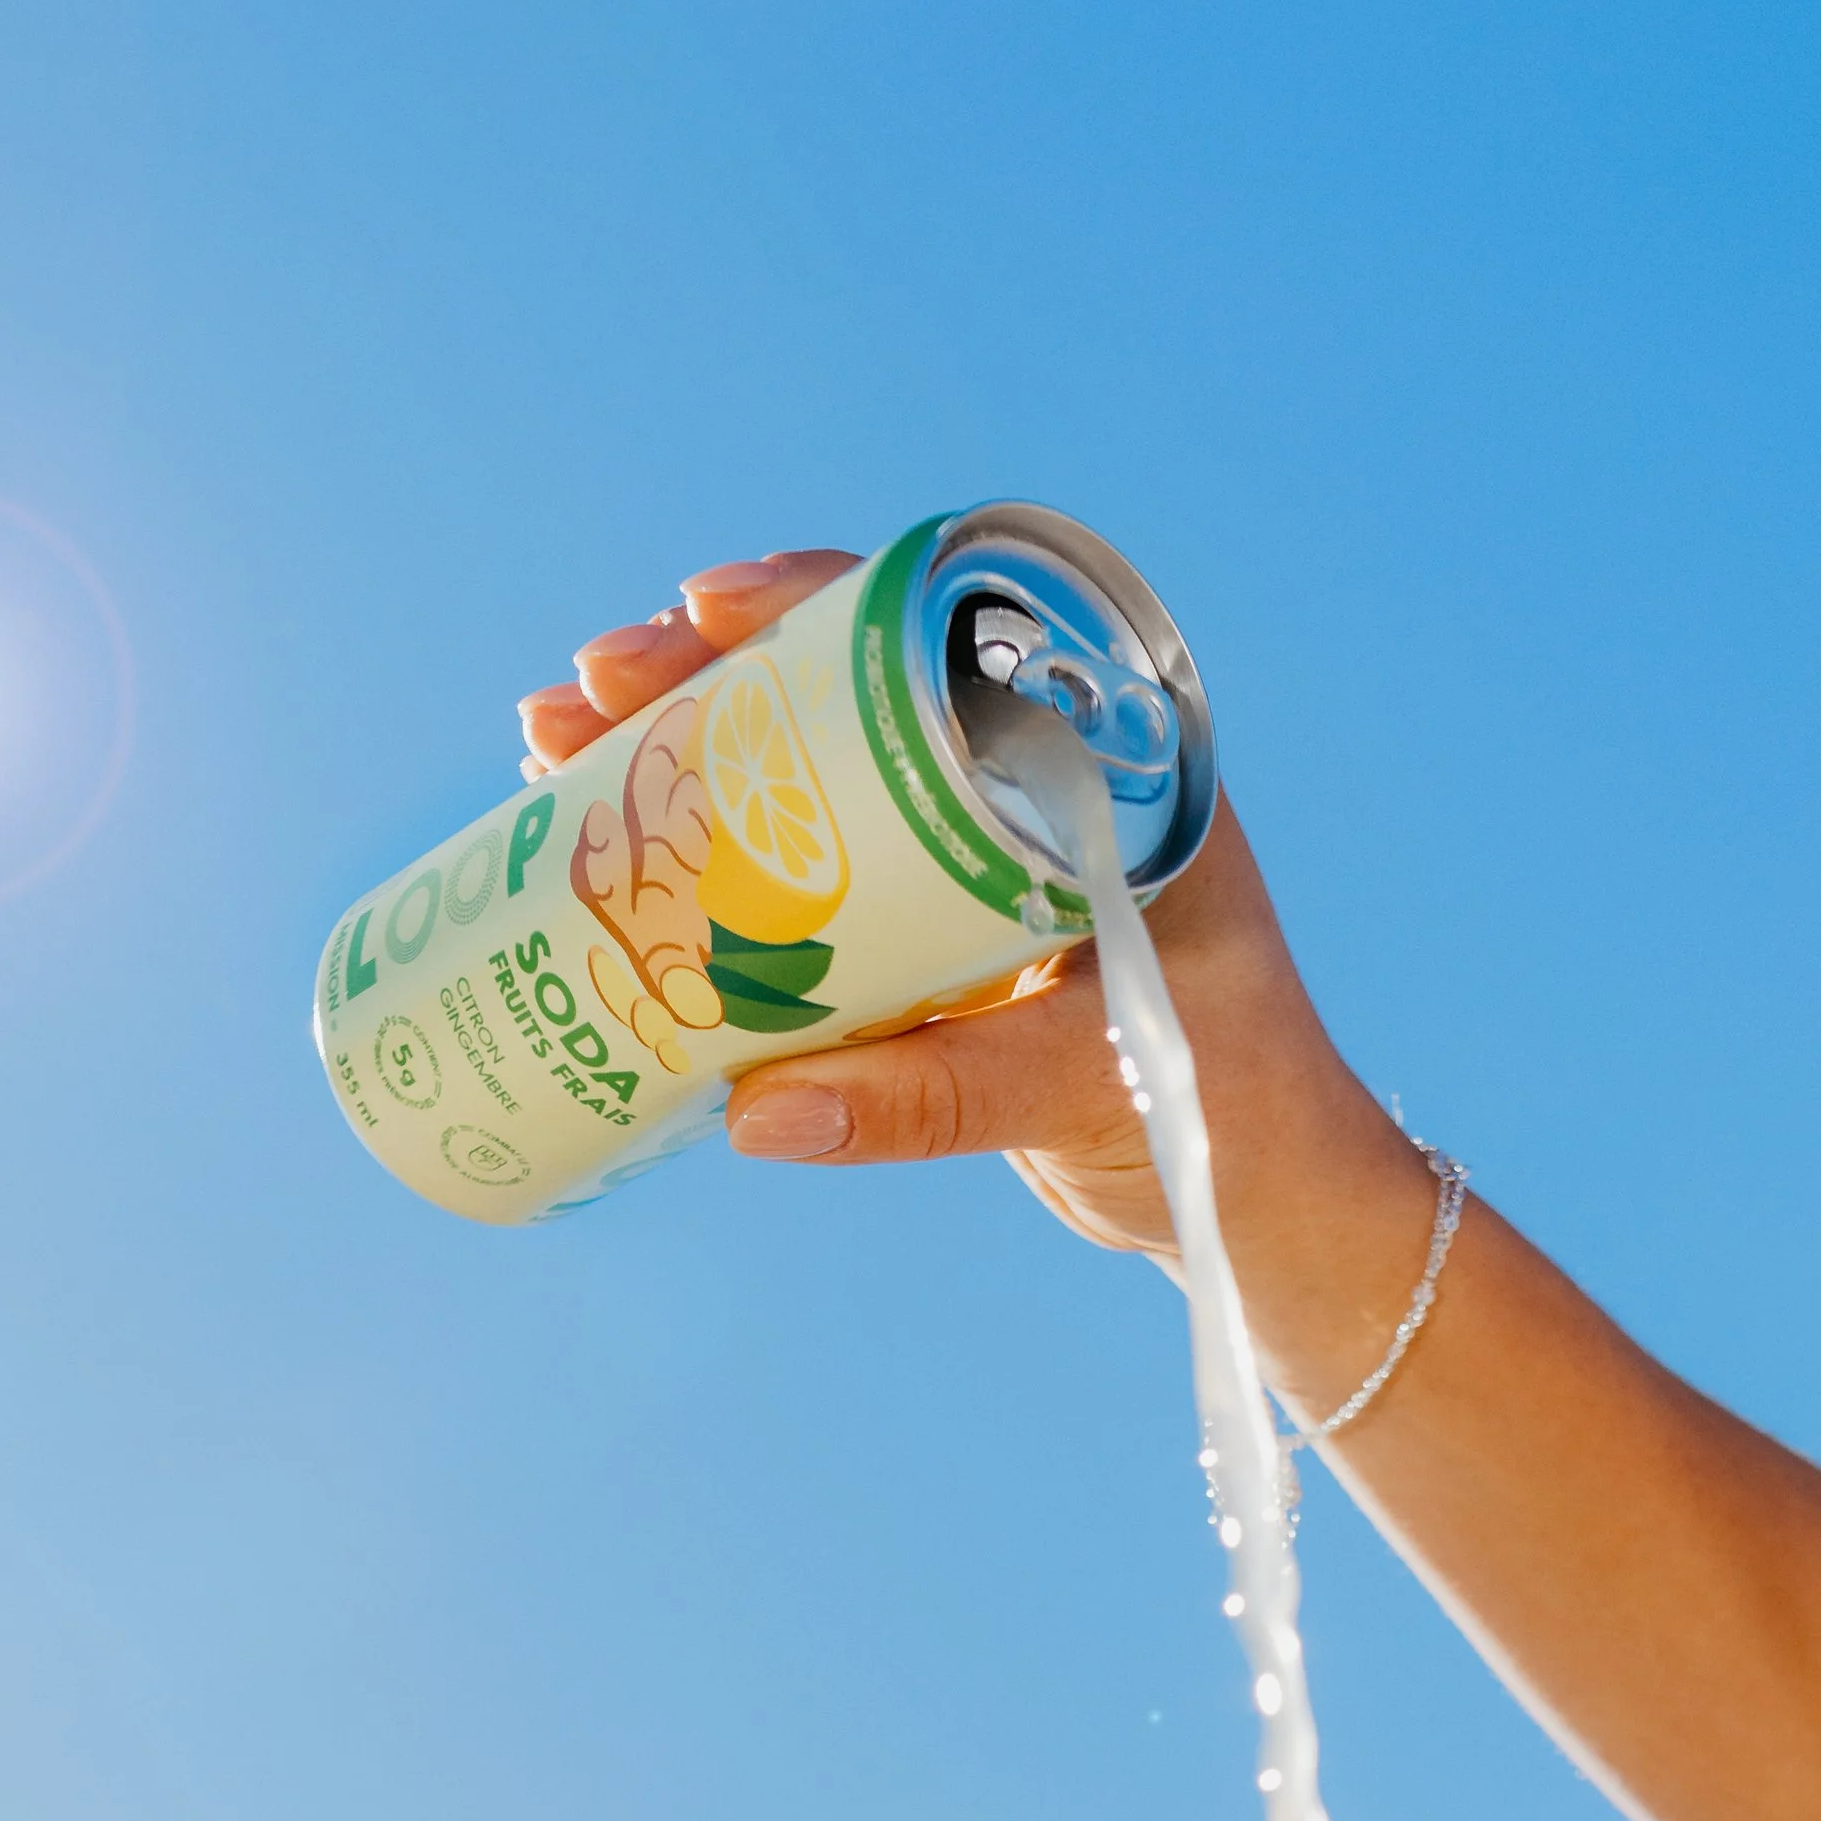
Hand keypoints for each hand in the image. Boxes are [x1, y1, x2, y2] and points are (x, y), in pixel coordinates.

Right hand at [514, 549, 1436, 1404]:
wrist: (1267, 1212)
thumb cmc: (1232, 1116)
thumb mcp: (1088, 1086)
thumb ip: (936, 1096)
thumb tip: (753, 1112)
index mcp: (1105, 768)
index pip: (944, 639)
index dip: (814, 609)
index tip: (704, 611)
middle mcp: (1035, 797)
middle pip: (847, 698)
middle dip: (702, 683)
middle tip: (582, 694)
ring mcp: (978, 873)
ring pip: (813, 788)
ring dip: (683, 766)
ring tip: (553, 760)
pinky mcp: (939, 955)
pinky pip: (813, 890)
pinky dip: (718, 875)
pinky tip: (612, 862)